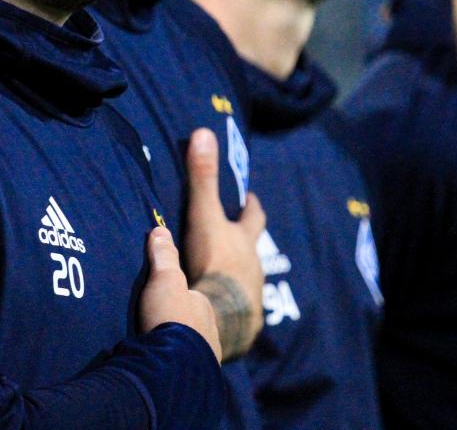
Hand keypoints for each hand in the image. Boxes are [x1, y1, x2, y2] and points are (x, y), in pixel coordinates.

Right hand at [139, 226, 221, 361]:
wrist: (176, 365)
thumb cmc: (171, 318)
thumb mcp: (164, 280)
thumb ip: (164, 256)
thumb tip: (160, 230)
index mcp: (203, 304)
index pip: (193, 296)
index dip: (180, 295)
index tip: (164, 298)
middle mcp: (211, 328)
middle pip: (197, 319)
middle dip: (187, 320)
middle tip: (168, 325)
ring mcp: (208, 353)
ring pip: (197, 342)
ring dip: (186, 342)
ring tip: (167, 347)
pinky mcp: (200, 375)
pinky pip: (192, 364)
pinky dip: (185, 362)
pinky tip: (172, 365)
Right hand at [183, 127, 265, 360]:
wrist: (219, 316)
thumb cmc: (212, 262)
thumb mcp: (204, 216)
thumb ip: (202, 177)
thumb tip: (203, 132)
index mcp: (243, 242)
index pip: (253, 217)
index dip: (251, 206)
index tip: (250, 198)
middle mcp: (253, 268)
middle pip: (254, 250)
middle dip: (247, 242)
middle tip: (240, 236)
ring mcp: (251, 297)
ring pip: (248, 281)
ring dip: (237, 276)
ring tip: (223, 277)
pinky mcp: (243, 325)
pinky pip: (239, 314)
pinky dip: (231, 308)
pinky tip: (222, 314)